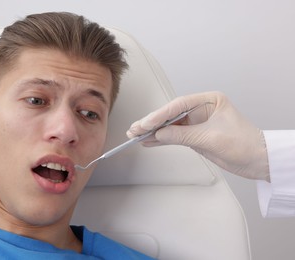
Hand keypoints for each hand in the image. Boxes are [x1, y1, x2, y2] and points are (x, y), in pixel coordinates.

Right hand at [126, 91, 269, 180]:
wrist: (259, 161)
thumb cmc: (245, 144)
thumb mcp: (211, 138)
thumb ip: (183, 135)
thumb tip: (159, 134)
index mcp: (209, 101)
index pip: (178, 106)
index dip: (160, 115)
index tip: (146, 123)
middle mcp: (201, 110)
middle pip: (171, 115)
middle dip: (152, 122)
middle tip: (135, 129)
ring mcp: (197, 124)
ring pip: (170, 126)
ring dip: (153, 131)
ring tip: (135, 135)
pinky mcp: (195, 136)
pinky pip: (174, 136)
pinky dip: (162, 140)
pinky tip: (149, 141)